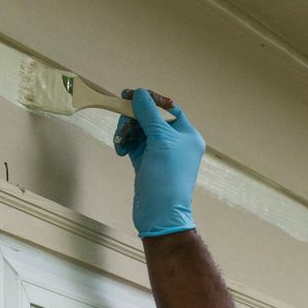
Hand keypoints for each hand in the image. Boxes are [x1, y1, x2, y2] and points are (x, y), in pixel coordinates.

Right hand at [113, 87, 204, 237]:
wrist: (160, 214)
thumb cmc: (166, 176)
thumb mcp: (160, 140)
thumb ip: (148, 114)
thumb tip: (139, 93)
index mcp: (187, 134)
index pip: (168, 109)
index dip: (149, 101)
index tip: (129, 95)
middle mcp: (176, 143)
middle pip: (150, 119)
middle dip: (134, 119)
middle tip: (122, 124)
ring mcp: (160, 154)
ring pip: (140, 132)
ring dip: (127, 132)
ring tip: (120, 141)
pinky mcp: (147, 164)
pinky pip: (134, 146)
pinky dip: (126, 144)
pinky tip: (120, 150)